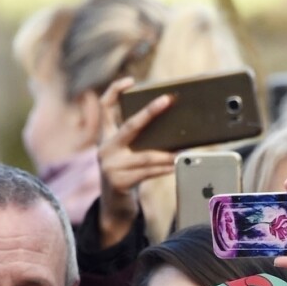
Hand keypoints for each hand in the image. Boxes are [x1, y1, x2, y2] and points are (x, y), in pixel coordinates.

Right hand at [97, 77, 174, 247]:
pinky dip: (163, 169)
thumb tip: (172, 130)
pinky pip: (146, 173)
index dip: (115, 91)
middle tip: (167, 100)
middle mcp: (105, 149)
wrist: (114, 205)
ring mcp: (110, 167)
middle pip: (129, 126)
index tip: (130, 81)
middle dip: (150, 112)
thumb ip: (138, 142)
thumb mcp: (127, 155)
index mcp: (106, 137)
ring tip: (181, 150)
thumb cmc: (127, 174)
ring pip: (144, 156)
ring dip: (166, 153)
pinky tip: (175, 166)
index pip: (105, 108)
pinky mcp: (119, 182)